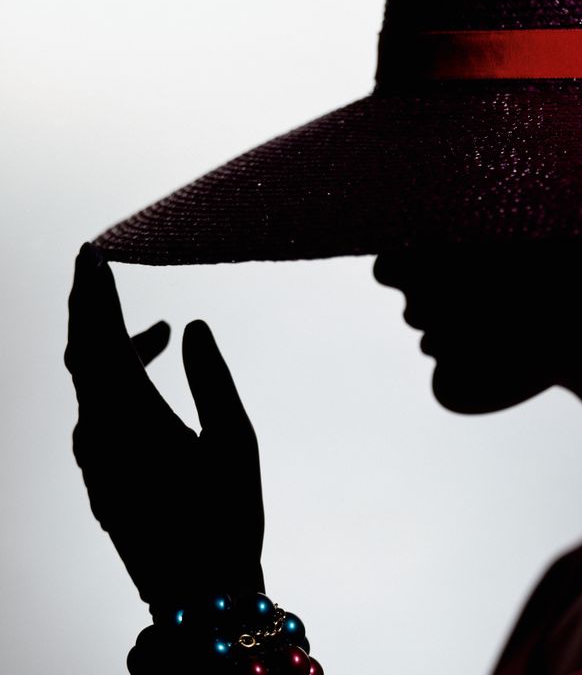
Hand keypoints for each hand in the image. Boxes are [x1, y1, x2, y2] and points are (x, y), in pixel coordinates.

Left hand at [66, 243, 264, 618]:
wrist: (198, 592)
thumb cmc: (225, 518)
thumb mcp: (234, 441)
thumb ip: (211, 378)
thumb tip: (194, 327)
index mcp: (128, 420)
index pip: (97, 339)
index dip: (93, 294)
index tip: (93, 254)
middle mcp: (97, 436)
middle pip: (82, 357)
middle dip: (92, 311)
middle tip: (104, 273)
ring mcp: (93, 461)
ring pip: (90, 387)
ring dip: (116, 351)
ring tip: (160, 334)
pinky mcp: (101, 478)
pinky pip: (97, 414)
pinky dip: (117, 385)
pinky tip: (149, 388)